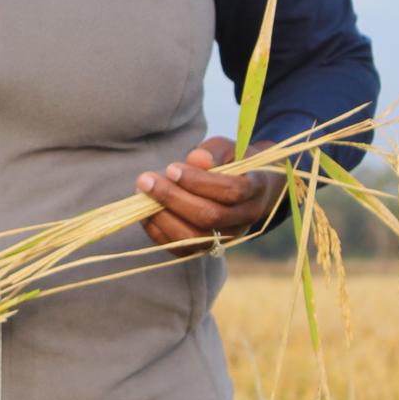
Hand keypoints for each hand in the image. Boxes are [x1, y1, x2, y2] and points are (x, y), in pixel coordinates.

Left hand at [135, 136, 285, 256]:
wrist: (243, 186)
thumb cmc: (230, 161)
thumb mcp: (225, 149)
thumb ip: (212, 153)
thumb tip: (196, 159)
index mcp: (256, 188)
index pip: (231, 191)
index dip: (199, 181)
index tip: (172, 168)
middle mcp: (246, 218)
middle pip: (210, 217)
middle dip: (173, 198)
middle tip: (145, 180)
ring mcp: (228, 237)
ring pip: (196, 238)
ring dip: (163, 217)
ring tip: (142, 196)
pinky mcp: (209, 248)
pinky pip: (183, 250)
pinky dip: (160, 234)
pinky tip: (145, 214)